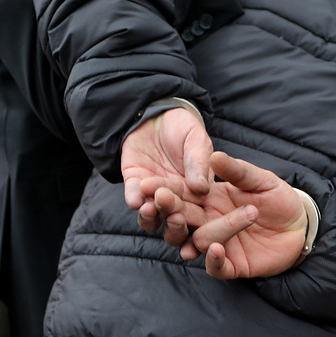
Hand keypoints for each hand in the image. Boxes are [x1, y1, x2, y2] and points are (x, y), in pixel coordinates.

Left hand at [121, 108, 212, 237]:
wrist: (156, 114)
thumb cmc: (184, 128)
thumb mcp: (196, 141)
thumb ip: (199, 163)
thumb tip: (202, 189)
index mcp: (199, 194)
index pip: (198, 212)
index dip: (196, 219)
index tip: (193, 220)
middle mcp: (177, 200)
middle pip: (175, 222)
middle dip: (173, 222)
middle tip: (172, 216)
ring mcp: (154, 195)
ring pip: (153, 217)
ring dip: (151, 217)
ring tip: (150, 209)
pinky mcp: (134, 186)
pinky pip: (133, 198)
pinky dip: (134, 200)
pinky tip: (135, 200)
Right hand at [144, 152, 307, 278]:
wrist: (301, 225)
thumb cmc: (279, 198)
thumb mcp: (259, 180)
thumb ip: (237, 171)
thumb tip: (214, 156)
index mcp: (209, 200)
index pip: (182, 194)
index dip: (164, 189)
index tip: (146, 182)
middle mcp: (208, 222)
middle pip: (181, 219)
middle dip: (168, 209)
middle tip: (157, 200)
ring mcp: (219, 244)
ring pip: (196, 241)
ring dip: (187, 233)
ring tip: (179, 220)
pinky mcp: (232, 265)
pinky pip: (216, 266)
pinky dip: (213, 259)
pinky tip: (214, 248)